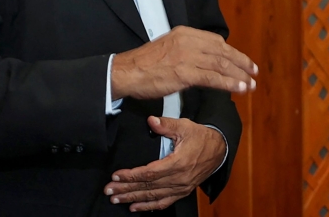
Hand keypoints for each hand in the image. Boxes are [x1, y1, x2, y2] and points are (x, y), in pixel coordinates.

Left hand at [104, 116, 226, 210]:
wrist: (219, 150)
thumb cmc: (201, 138)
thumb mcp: (185, 126)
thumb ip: (166, 124)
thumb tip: (151, 120)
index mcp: (178, 163)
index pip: (149, 173)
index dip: (131, 176)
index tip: (116, 176)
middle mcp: (178, 179)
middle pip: (148, 187)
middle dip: (126, 189)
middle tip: (109, 191)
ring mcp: (181, 188)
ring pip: (153, 197)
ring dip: (133, 199)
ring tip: (117, 200)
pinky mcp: (182, 192)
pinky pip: (164, 203)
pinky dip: (149, 207)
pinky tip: (135, 207)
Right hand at [111, 26, 256, 99]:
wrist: (126, 72)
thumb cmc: (145, 64)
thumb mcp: (169, 47)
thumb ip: (188, 50)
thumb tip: (207, 59)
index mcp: (185, 33)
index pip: (216, 41)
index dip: (233, 53)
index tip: (243, 62)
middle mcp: (188, 41)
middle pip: (223, 52)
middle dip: (241, 63)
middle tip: (254, 73)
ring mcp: (187, 56)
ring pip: (221, 65)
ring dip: (239, 76)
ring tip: (251, 85)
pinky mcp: (184, 73)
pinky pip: (213, 78)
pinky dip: (229, 84)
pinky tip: (239, 88)